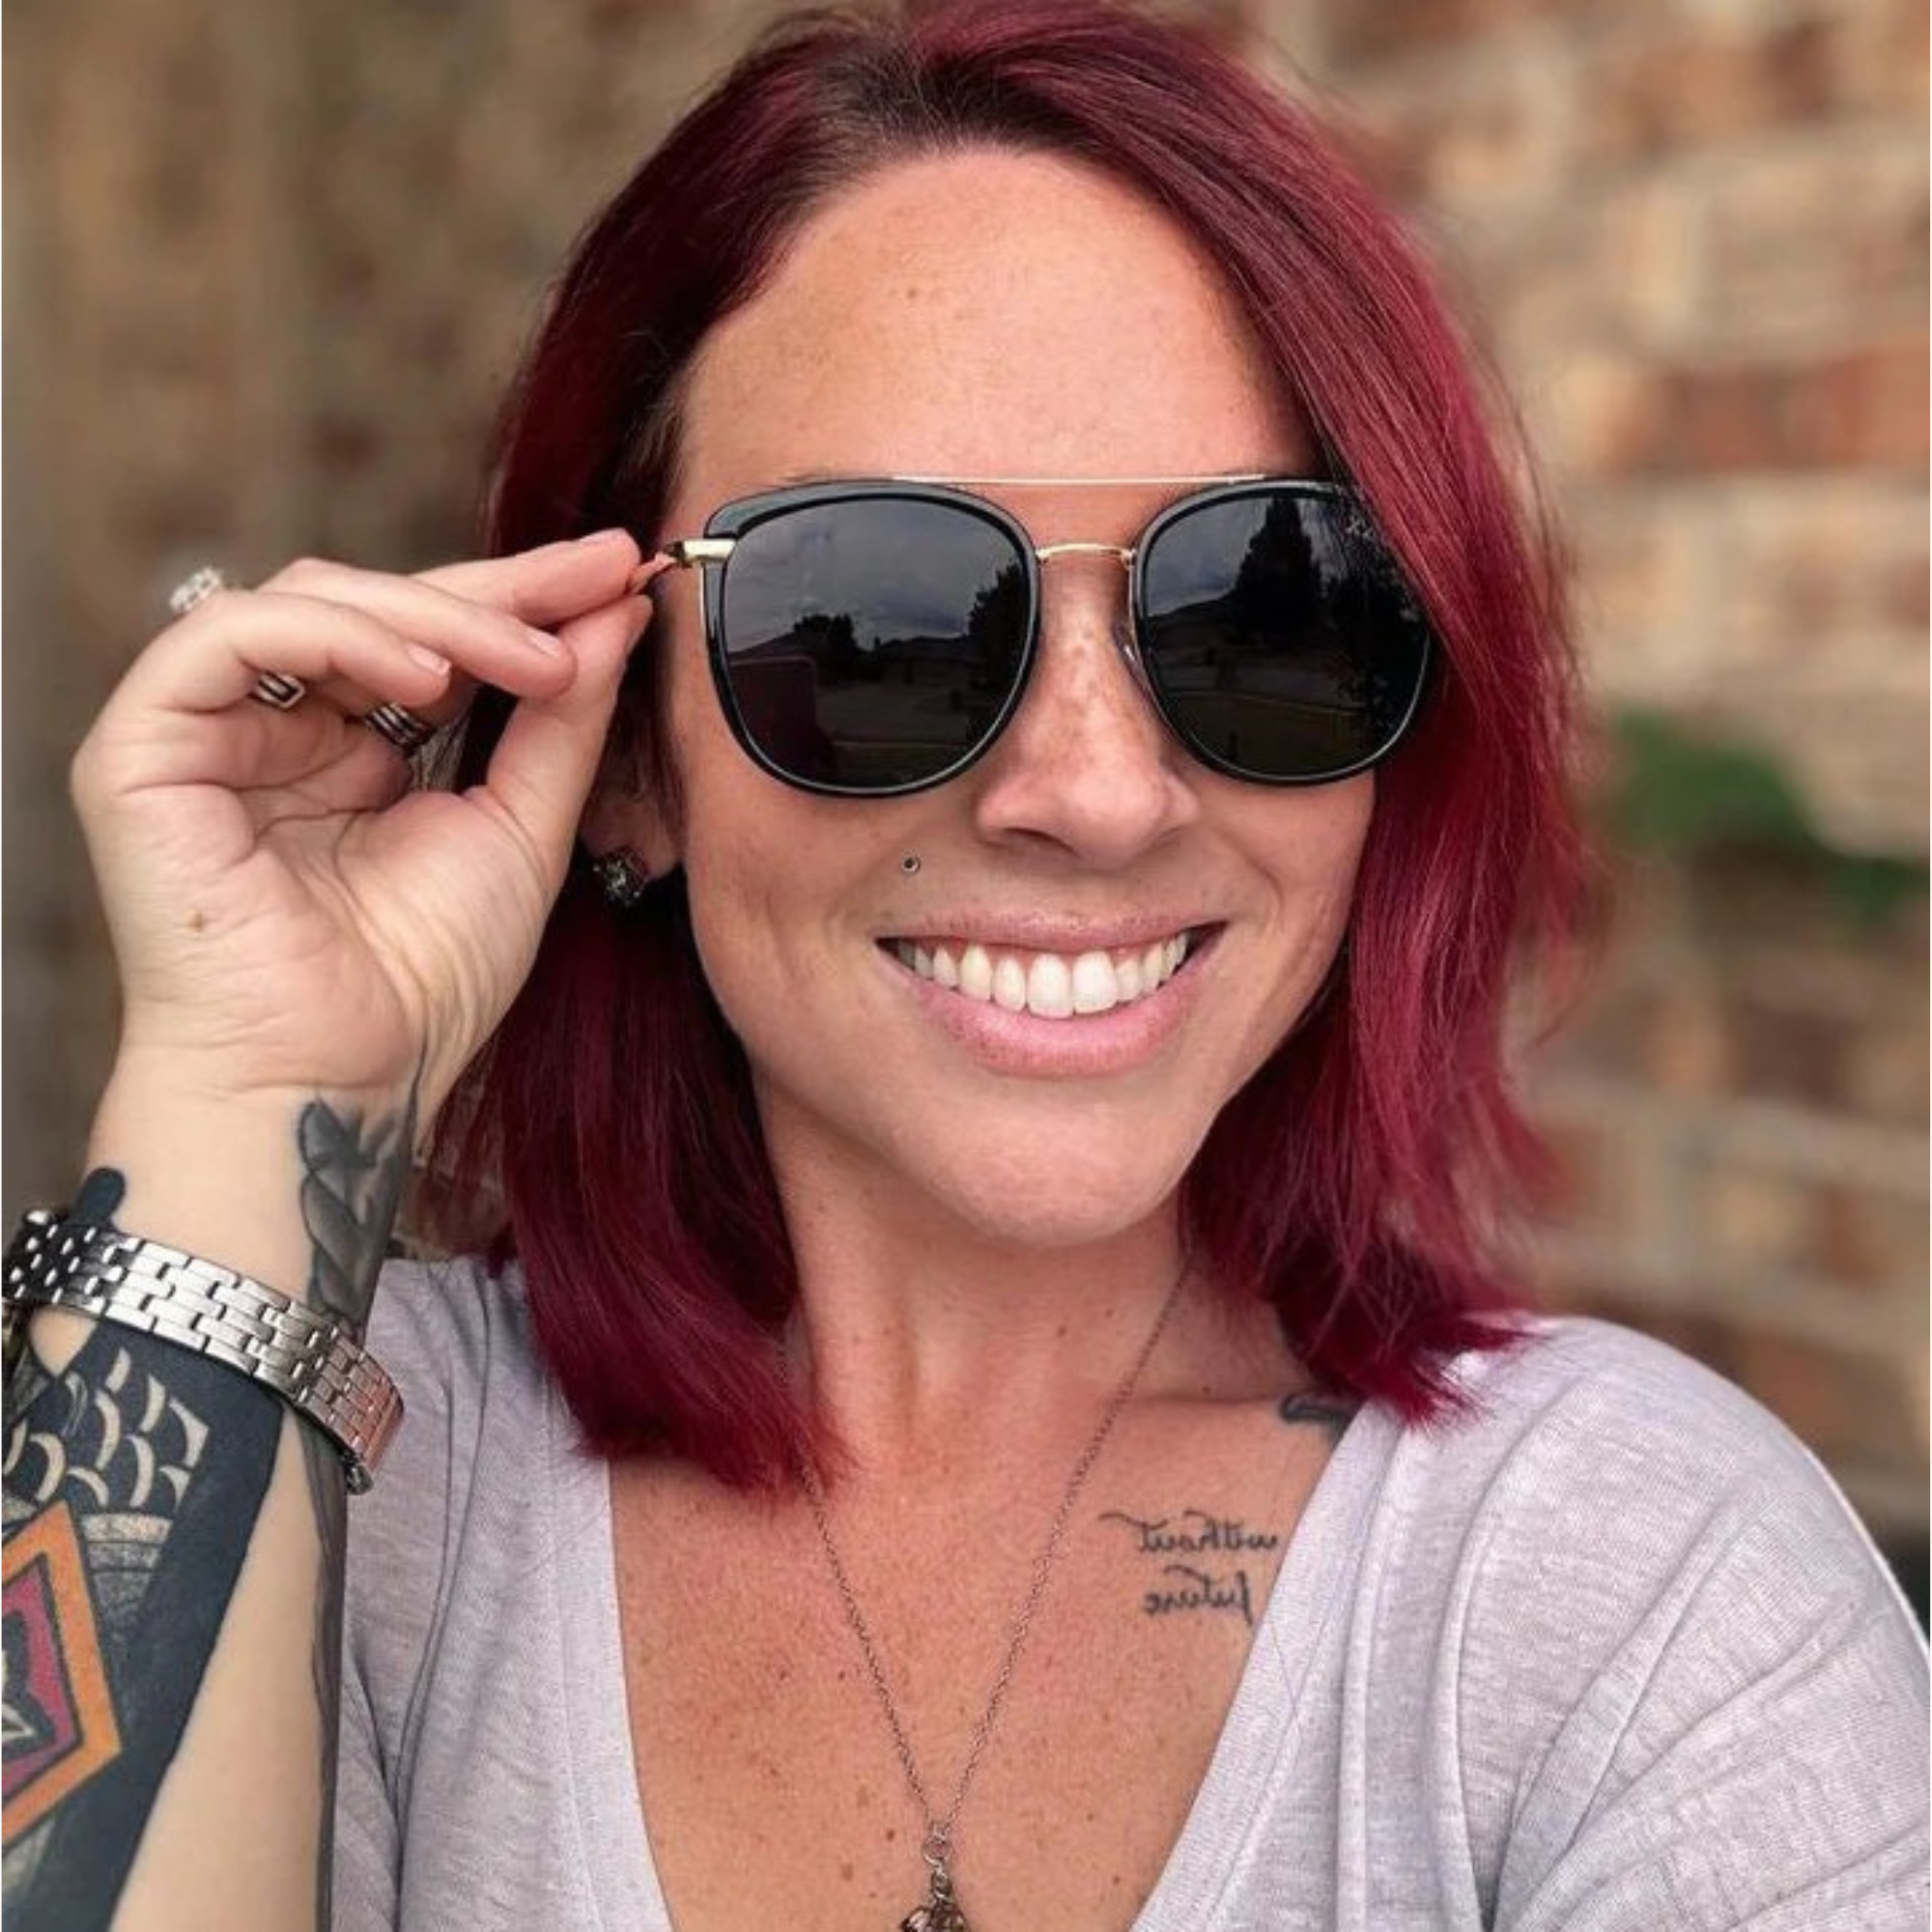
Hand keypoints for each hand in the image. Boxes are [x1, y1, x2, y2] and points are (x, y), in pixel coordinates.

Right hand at [70, 531, 663, 1121]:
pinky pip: (229, 636)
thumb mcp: (521, 831)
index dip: (525, 598)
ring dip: (437, 614)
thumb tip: (613, 614)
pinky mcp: (143, 747)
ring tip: (531, 655)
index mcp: (354, 751)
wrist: (337, 1082)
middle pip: (379, 603)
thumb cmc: (421, 983)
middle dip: (499, 587)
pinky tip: (427, 673)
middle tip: (597, 577)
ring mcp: (208, 734)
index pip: (434, 638)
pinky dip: (335, 635)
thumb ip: (561, 722)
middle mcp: (278, 730)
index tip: (620, 569)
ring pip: (311, 600)